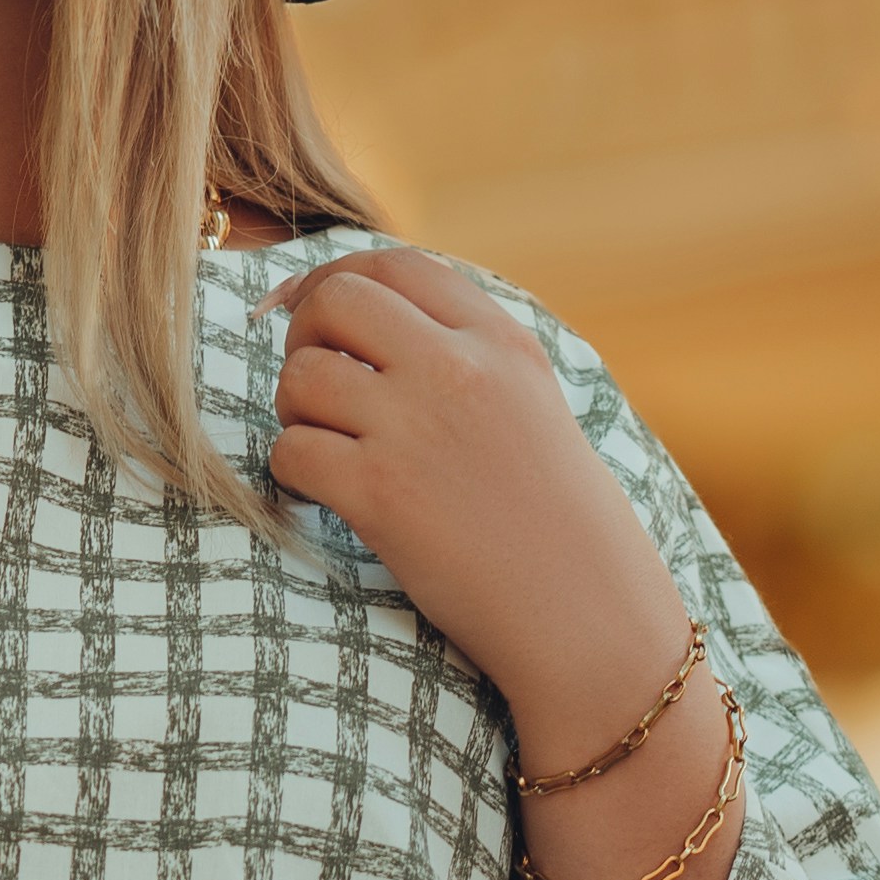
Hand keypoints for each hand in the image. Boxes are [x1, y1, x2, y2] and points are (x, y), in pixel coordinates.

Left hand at [266, 250, 708, 764]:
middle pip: (337, 300)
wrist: (588, 613)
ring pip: (302, 376)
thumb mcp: (532, 406)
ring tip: (325, 447)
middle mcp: (459, 368)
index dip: (337, 280)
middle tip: (315, 387)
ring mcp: (416, 427)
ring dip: (294, 412)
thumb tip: (370, 314)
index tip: (314, 316)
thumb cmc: (560, 521)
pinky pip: (291, 451)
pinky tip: (323, 495)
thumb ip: (467, 354)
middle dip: (304, 335)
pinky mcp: (380, 493)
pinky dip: (292, 473)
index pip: (396, 265)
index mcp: (502, 340)